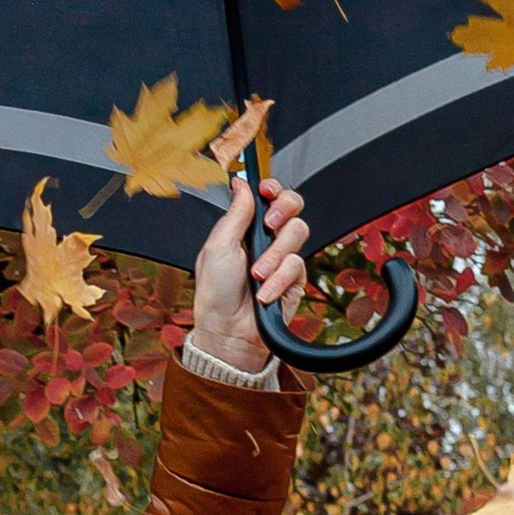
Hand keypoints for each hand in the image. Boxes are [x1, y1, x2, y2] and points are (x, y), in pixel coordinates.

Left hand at [186, 175, 308, 373]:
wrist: (228, 330)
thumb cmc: (216, 293)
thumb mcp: (218, 246)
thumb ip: (235, 213)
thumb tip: (241, 184)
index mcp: (245, 227)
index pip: (268, 196)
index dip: (272, 188)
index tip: (267, 191)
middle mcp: (266, 239)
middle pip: (292, 206)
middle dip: (283, 209)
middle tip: (269, 224)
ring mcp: (282, 257)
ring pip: (297, 232)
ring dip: (274, 255)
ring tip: (257, 274)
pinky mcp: (294, 278)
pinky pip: (297, 265)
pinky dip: (278, 279)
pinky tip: (265, 292)